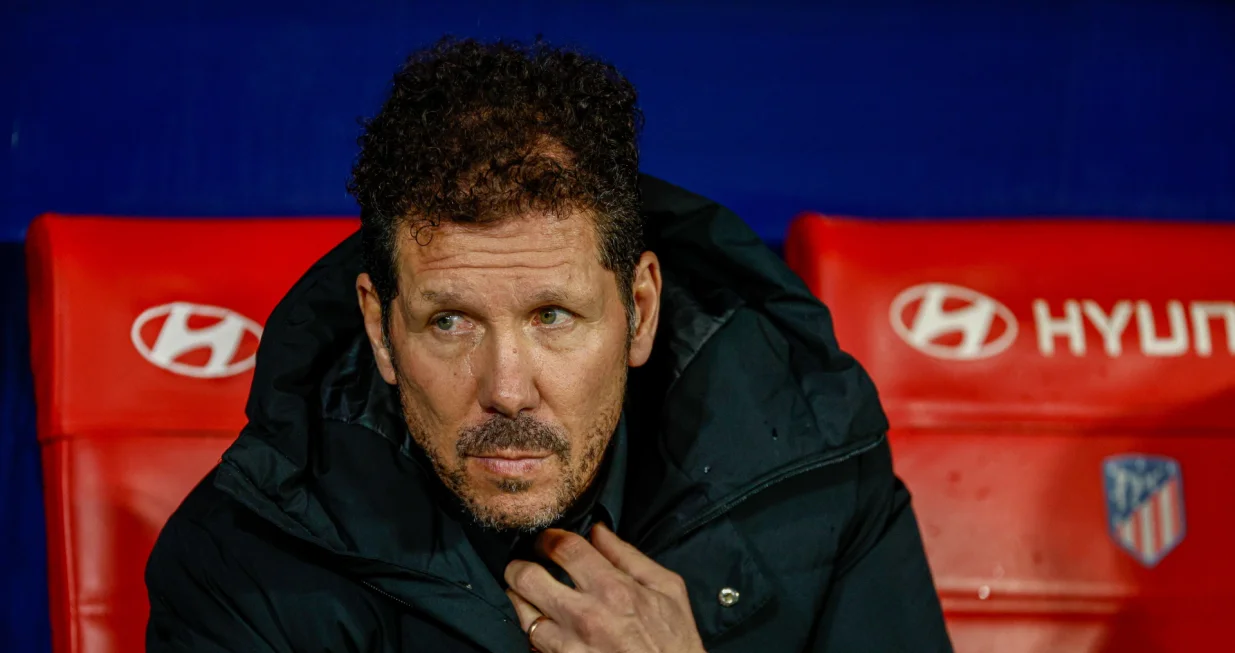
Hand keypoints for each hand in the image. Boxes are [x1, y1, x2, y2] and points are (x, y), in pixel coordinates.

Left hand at [505, 523, 706, 652]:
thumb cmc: (674, 643)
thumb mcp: (667, 589)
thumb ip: (629, 556)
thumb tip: (599, 532)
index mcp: (612, 588)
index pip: (564, 548)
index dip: (548, 537)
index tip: (546, 540)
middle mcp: (584, 616)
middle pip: (527, 577)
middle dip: (519, 566)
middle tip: (525, 564)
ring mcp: (569, 646)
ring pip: (522, 613)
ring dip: (522, 600)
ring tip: (530, 596)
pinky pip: (533, 645)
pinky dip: (534, 632)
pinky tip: (546, 627)